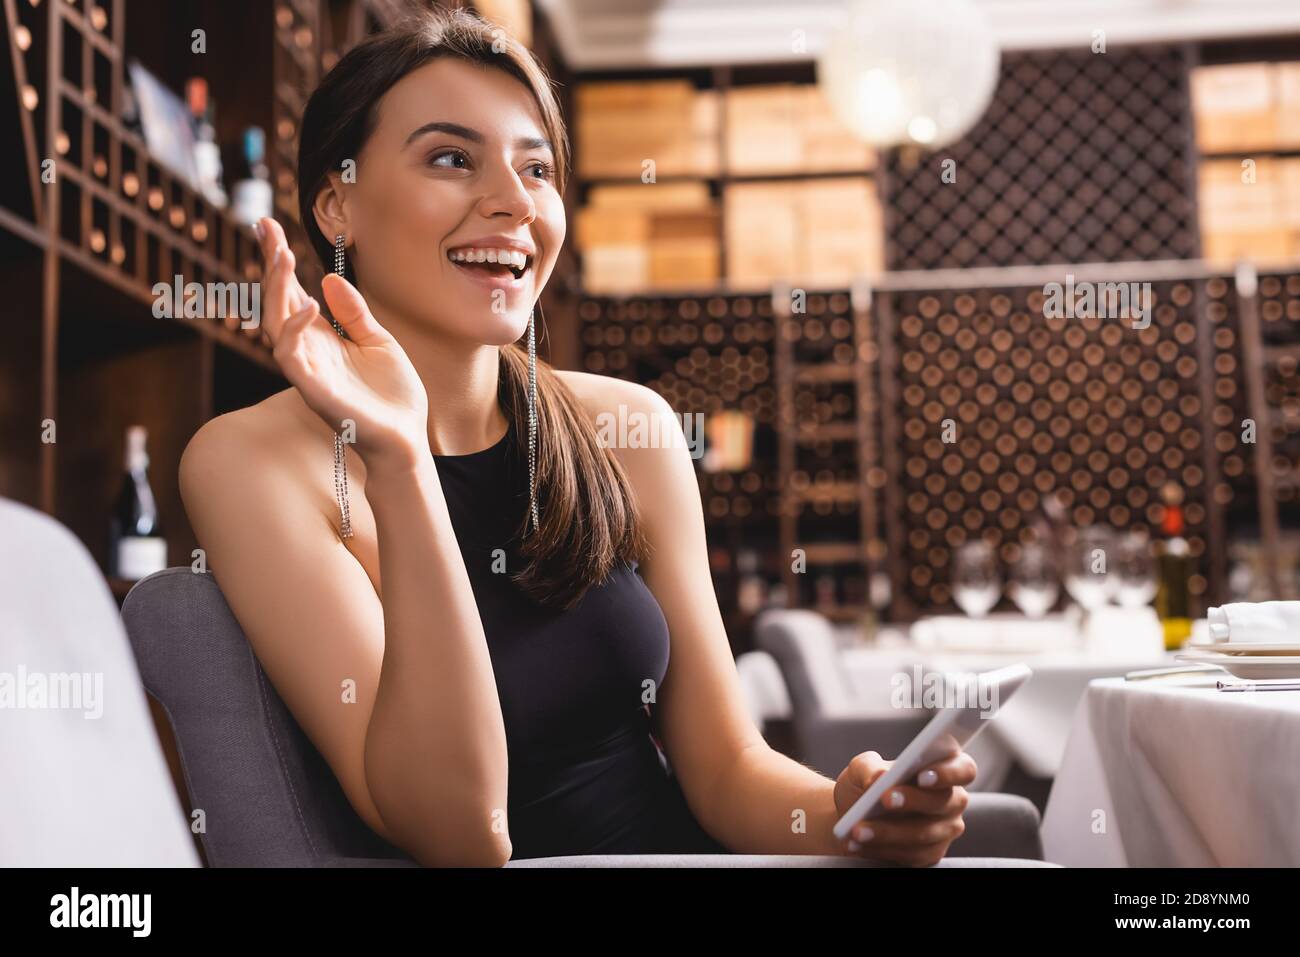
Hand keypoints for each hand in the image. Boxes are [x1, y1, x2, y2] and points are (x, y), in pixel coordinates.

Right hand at [255, 217, 429, 471]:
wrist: (407, 438)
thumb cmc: (393, 394)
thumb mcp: (379, 341)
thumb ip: (355, 312)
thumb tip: (328, 279)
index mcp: (323, 338)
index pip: (293, 293)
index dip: (280, 261)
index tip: (269, 225)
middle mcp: (308, 352)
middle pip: (277, 302)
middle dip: (271, 266)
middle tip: (267, 229)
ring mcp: (308, 371)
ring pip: (276, 325)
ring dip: (276, 290)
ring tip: (282, 256)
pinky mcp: (314, 391)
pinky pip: (292, 358)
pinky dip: (295, 331)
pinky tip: (308, 306)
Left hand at [832, 749, 975, 866]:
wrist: (852, 816)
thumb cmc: (865, 784)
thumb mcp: (861, 769)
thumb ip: (870, 767)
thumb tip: (880, 777)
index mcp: (943, 768)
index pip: (963, 769)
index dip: (947, 772)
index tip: (922, 776)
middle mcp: (951, 799)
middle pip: (944, 801)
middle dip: (913, 800)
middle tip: (885, 799)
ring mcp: (945, 829)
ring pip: (924, 833)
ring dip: (888, 831)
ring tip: (858, 829)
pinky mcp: (931, 854)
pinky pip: (911, 854)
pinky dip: (881, 849)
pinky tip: (859, 843)